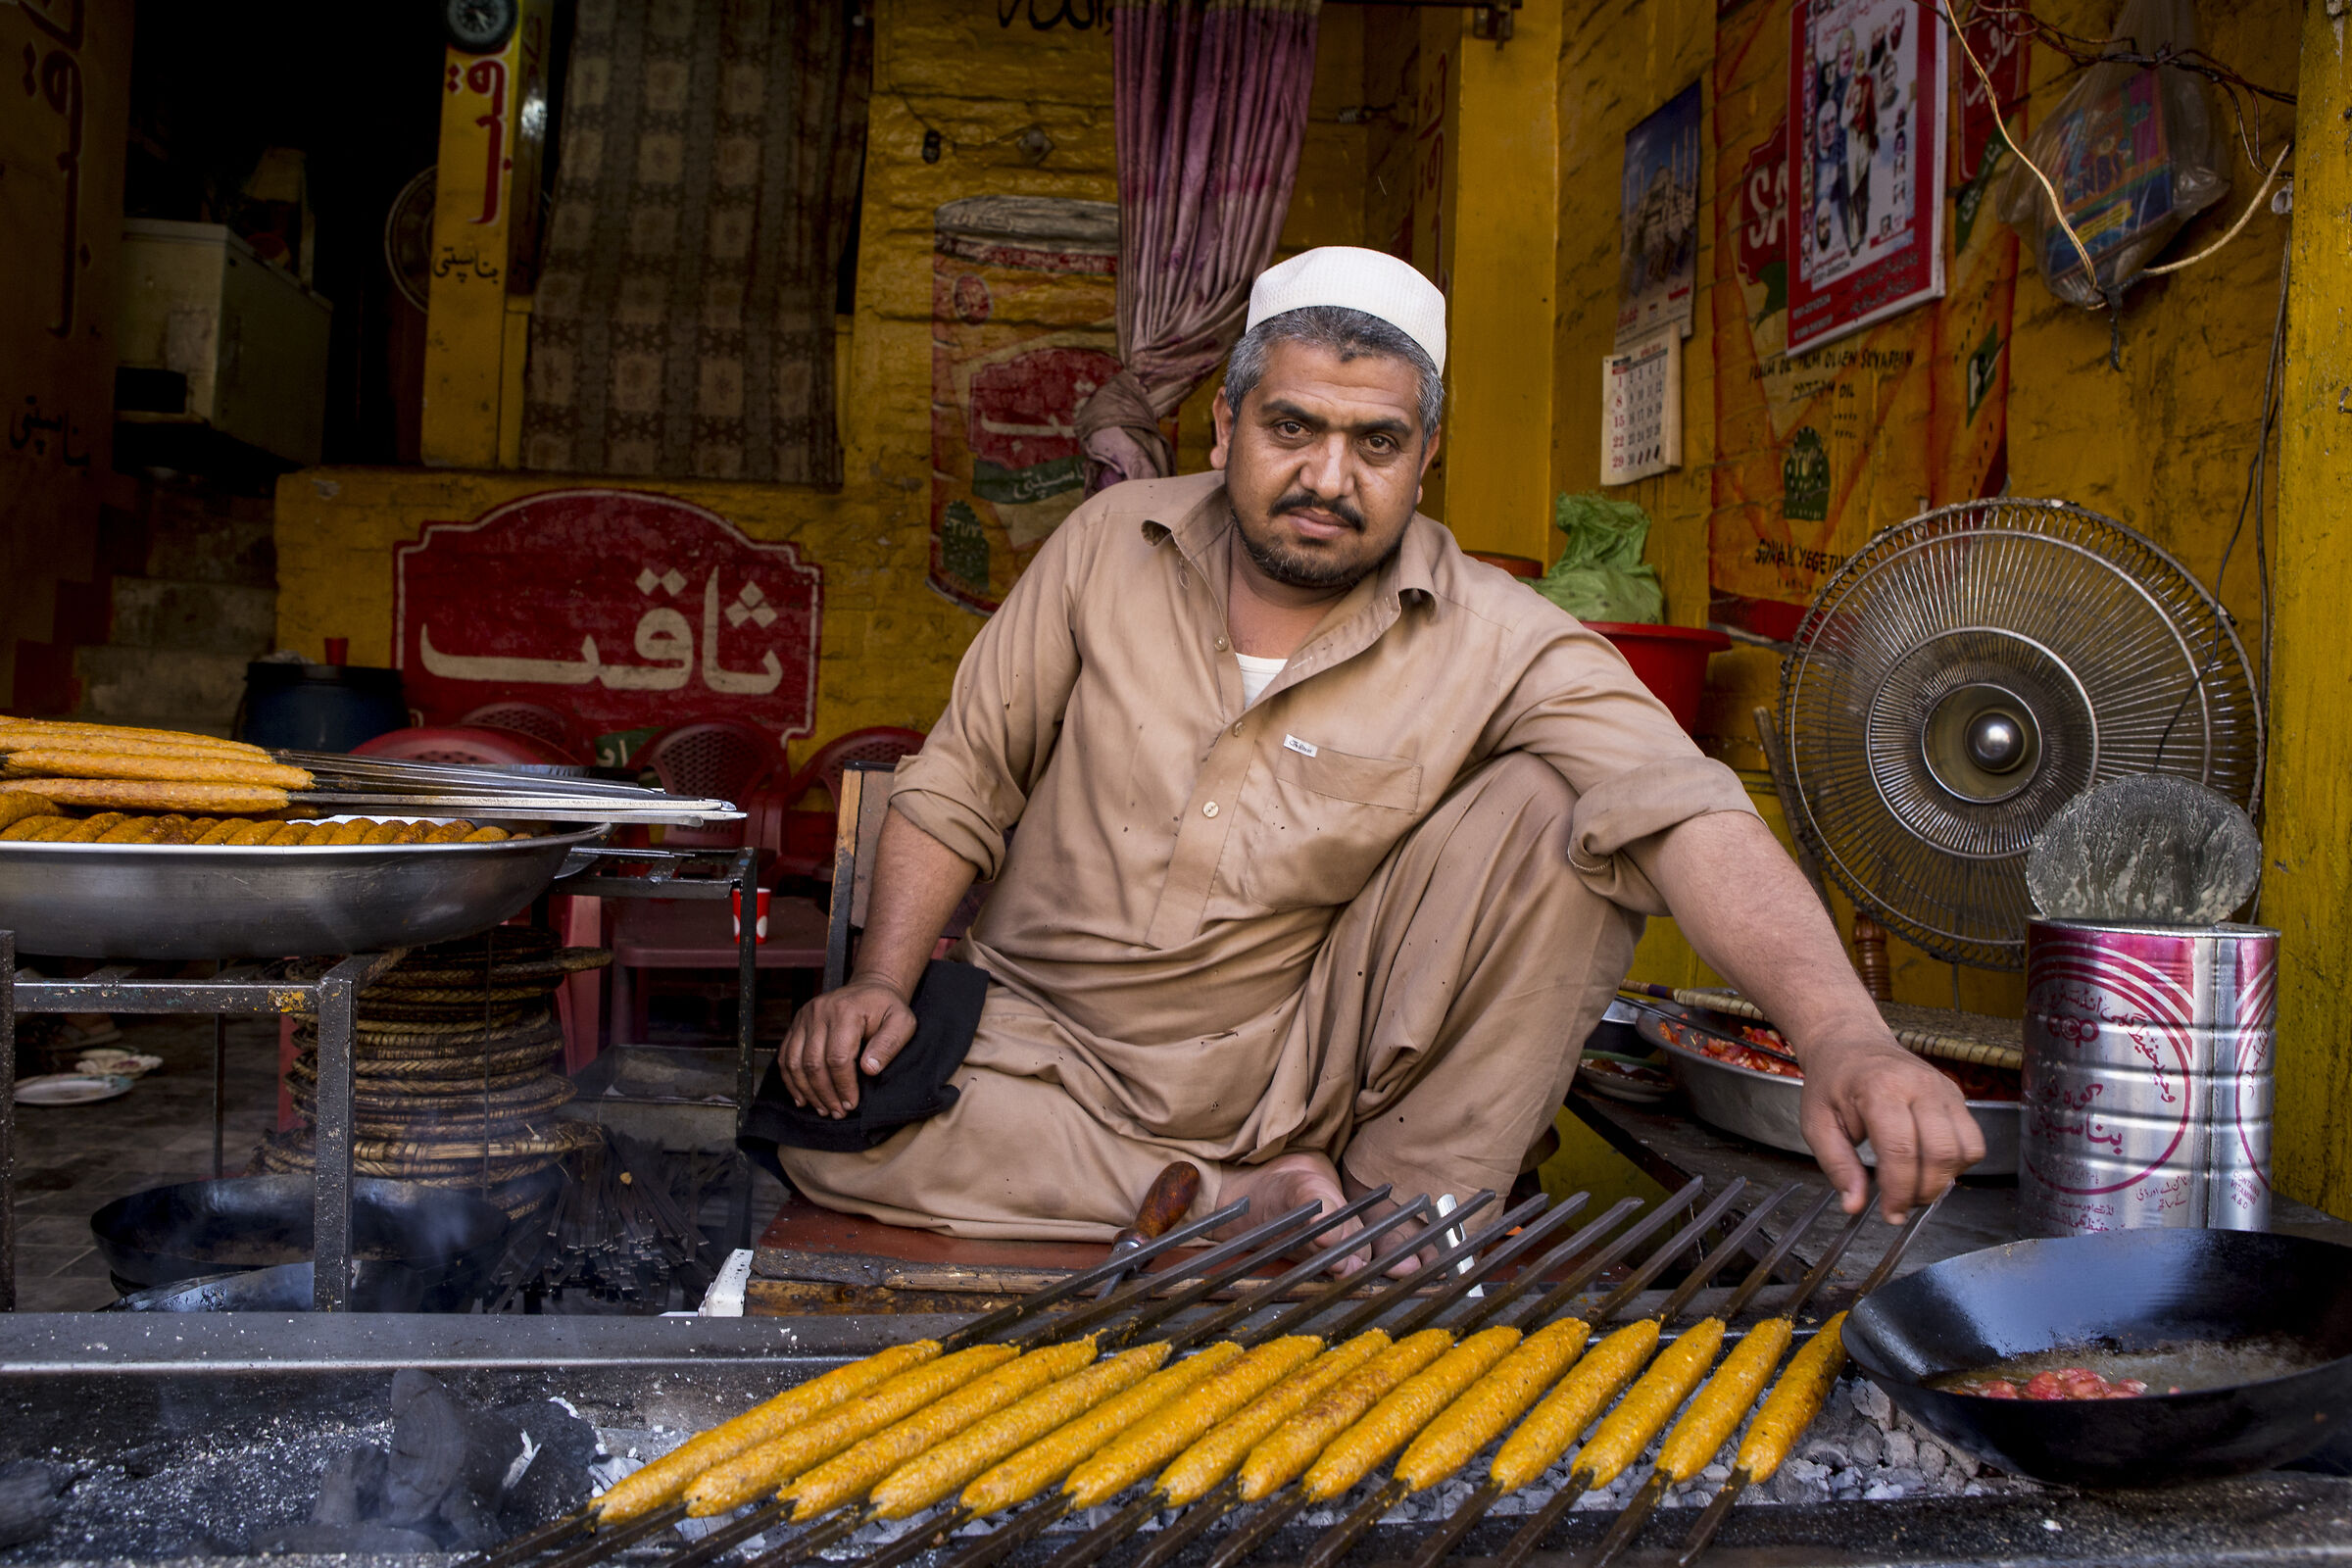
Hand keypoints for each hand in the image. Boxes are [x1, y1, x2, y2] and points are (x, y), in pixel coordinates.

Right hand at [778, 978, 916, 1118]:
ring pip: (794, 1062)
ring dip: (807, 1091)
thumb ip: (889, 1044)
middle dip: (825, 1094)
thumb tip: (869, 1069)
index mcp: (845, 1011)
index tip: (851, 1104)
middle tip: (837, 1113)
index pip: (838, 1057)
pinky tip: (802, 1098)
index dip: (843, 1085)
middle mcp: (819, 1012)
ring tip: (822, 1109)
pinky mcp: (796, 1024)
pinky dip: (791, 1080)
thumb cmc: (887, 1008)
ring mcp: (804, 1017)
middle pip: (813, 1063)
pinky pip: (785, 1056)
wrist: (870, 988)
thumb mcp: (902, 1022)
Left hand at [1798, 1030, 1984, 1221]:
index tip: (1890, 1212)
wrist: (1851, 1042)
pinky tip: (1929, 1165)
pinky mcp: (1957, 1095)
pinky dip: (1957, 1163)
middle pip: (1940, 1152)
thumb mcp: (1817, 1122)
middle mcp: (1920, 1086)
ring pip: (1966, 1149)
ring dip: (1945, 1179)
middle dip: (1924, 1190)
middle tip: (1902, 1205)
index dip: (1899, 1190)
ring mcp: (1944, 1089)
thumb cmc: (1832, 1081)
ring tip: (1915, 1186)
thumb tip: (1854, 1204)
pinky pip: (1973, 1140)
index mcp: (1880, 1088)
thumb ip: (1837, 1165)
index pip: (1901, 1150)